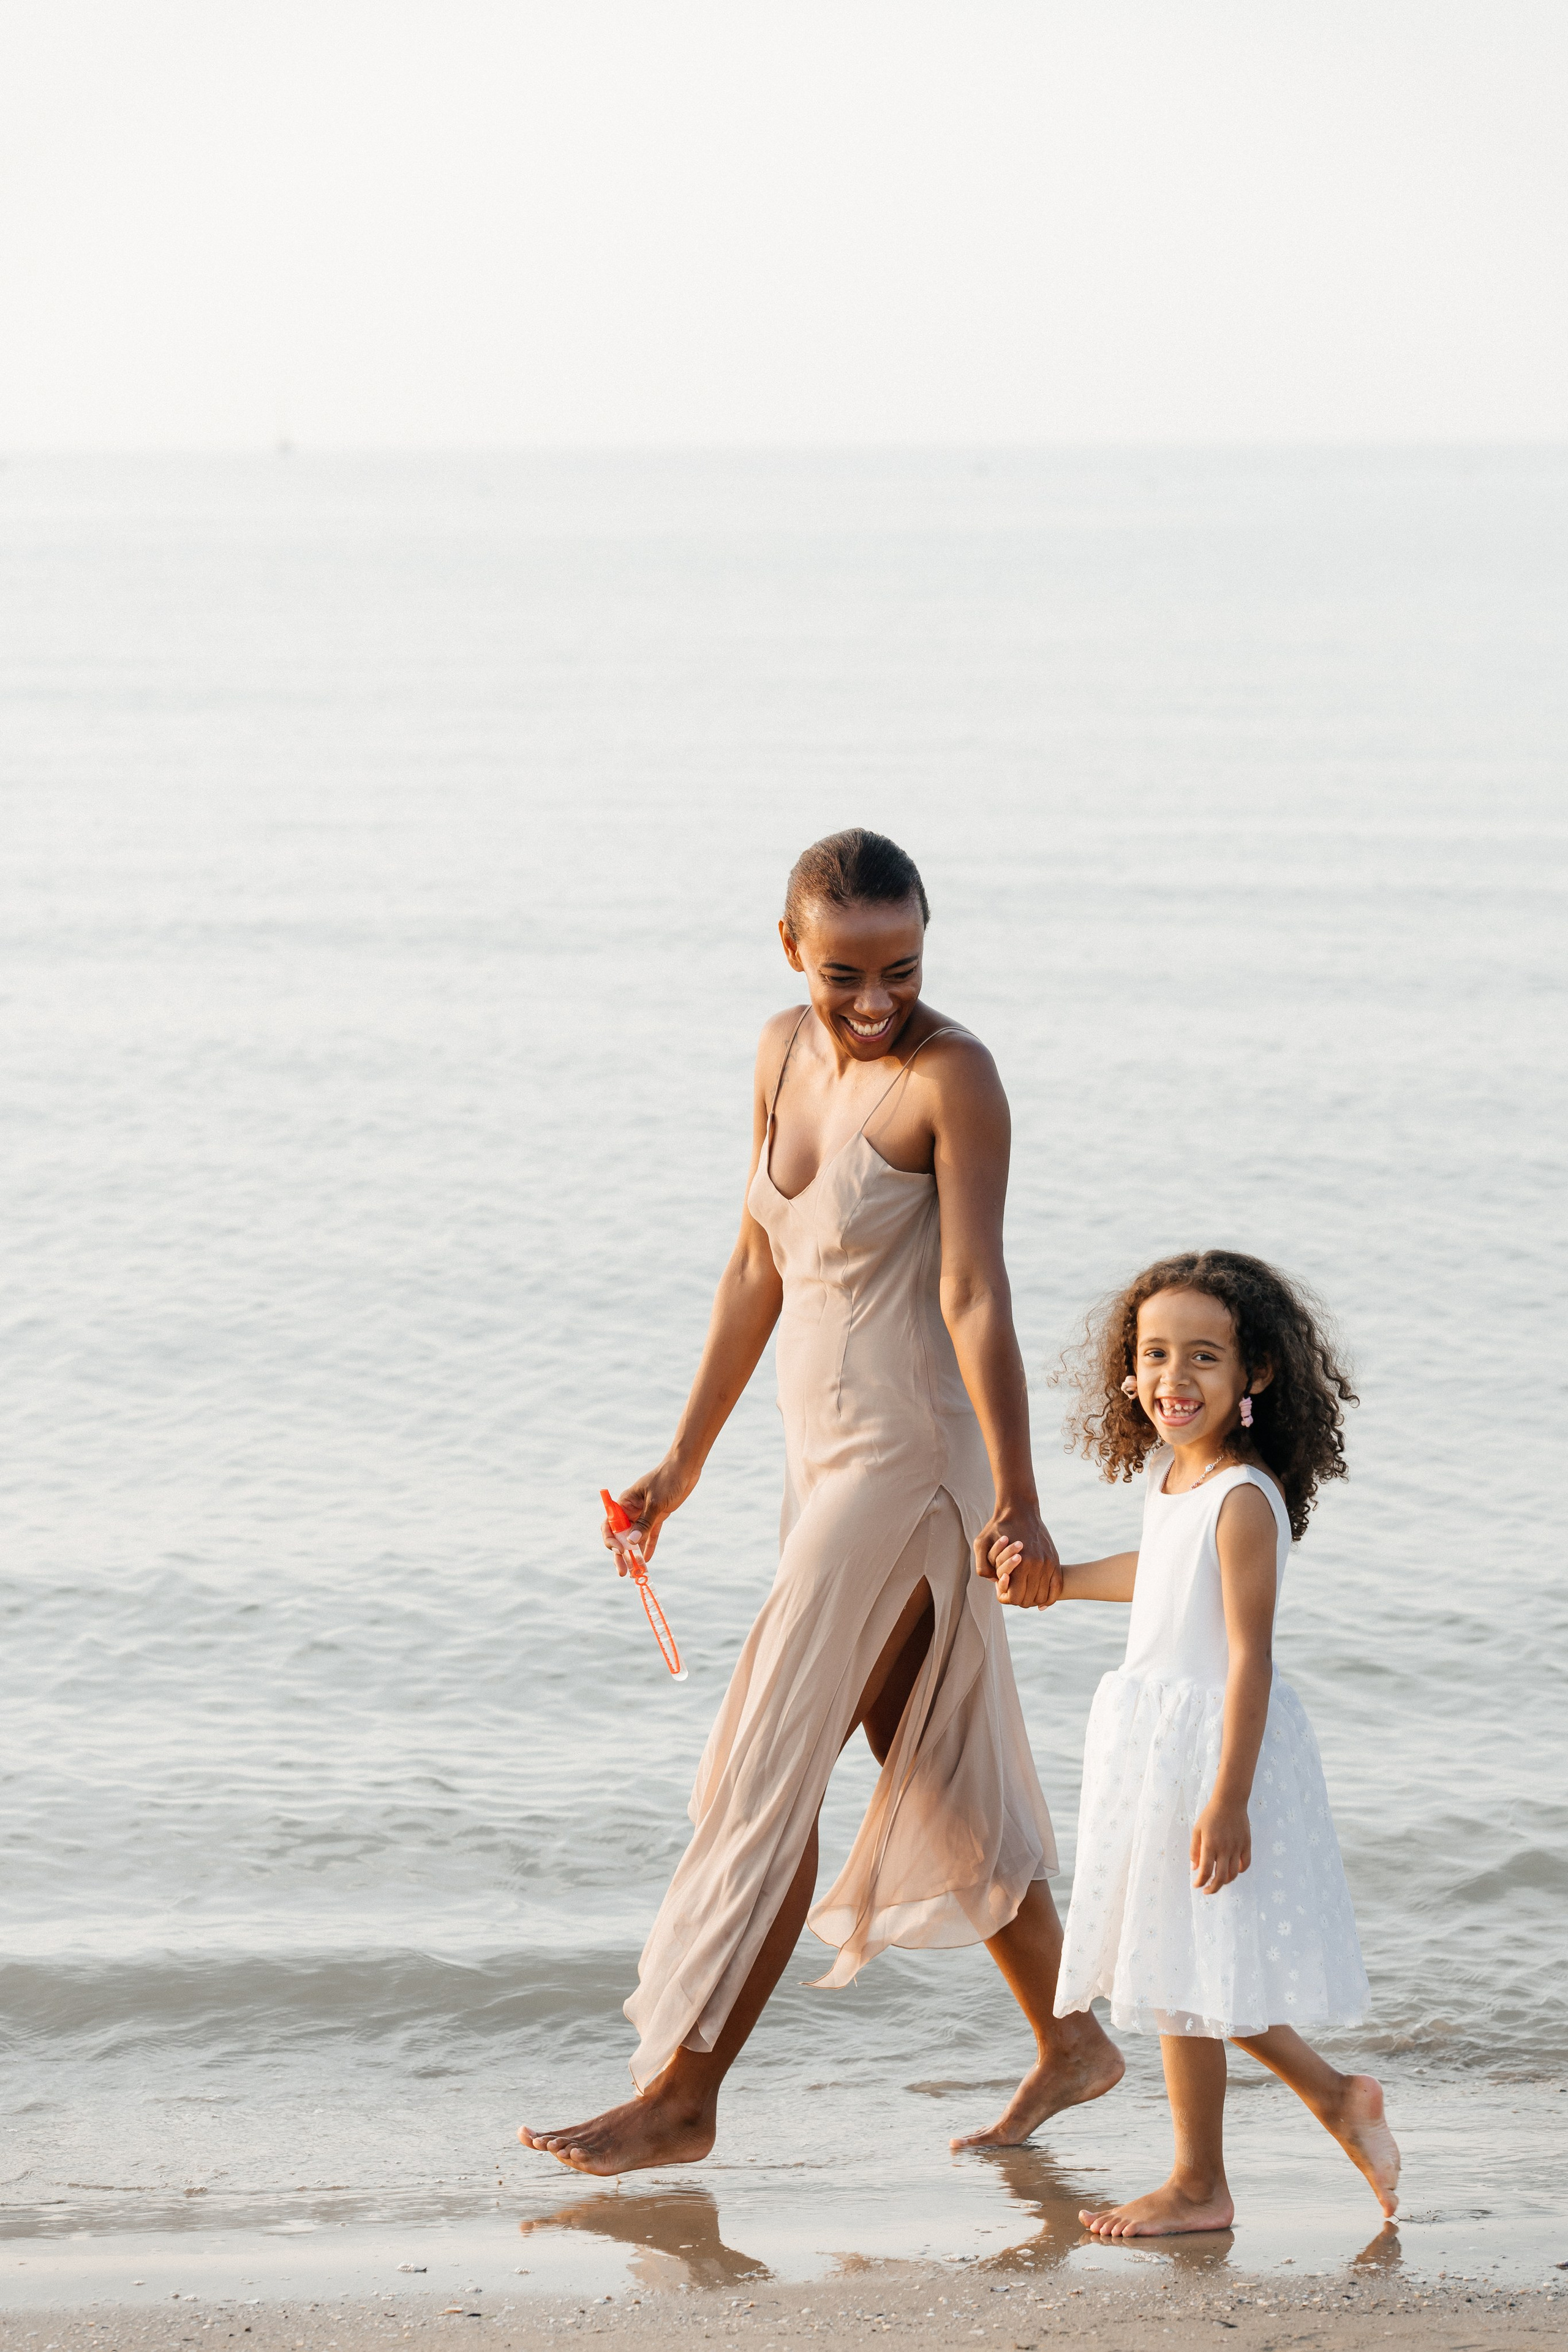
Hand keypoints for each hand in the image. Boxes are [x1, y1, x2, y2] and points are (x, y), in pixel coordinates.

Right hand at [603, 1456, 696, 1570]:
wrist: (685, 1467)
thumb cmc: (668, 1478)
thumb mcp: (656, 1502)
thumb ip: (644, 1522)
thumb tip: (631, 1543)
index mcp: (625, 1502)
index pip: (610, 1525)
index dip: (611, 1540)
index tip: (619, 1551)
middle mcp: (632, 1510)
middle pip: (621, 1535)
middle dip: (621, 1554)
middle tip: (623, 1572)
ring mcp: (645, 1513)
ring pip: (635, 1538)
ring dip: (635, 1554)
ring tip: (636, 1573)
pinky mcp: (658, 1515)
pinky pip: (650, 1534)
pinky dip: (649, 1546)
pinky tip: (647, 1560)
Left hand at [975, 1504, 1060, 1608]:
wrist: (1020, 1509)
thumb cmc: (998, 1527)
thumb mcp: (981, 1544)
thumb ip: (982, 1566)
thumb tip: (994, 1582)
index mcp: (1020, 1564)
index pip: (1014, 1597)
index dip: (1005, 1597)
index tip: (1001, 1589)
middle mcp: (1037, 1565)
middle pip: (1028, 1599)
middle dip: (1017, 1600)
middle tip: (1011, 1591)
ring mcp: (1048, 1563)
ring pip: (1042, 1596)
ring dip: (1032, 1600)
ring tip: (1023, 1594)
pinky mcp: (1055, 1560)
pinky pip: (1056, 1587)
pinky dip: (1049, 1598)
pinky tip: (1041, 1603)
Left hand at [1190, 1798, 1250, 1891]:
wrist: (1229, 1802)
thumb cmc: (1210, 1816)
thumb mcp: (1197, 1830)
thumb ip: (1194, 1850)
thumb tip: (1195, 1868)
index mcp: (1210, 1845)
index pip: (1205, 1871)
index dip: (1200, 1882)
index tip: (1197, 1885)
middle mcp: (1224, 1848)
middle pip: (1221, 1877)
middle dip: (1213, 1888)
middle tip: (1207, 1891)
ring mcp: (1237, 1847)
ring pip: (1233, 1874)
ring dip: (1225, 1882)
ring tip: (1218, 1881)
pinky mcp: (1246, 1845)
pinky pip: (1245, 1864)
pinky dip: (1239, 1871)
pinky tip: (1232, 1871)